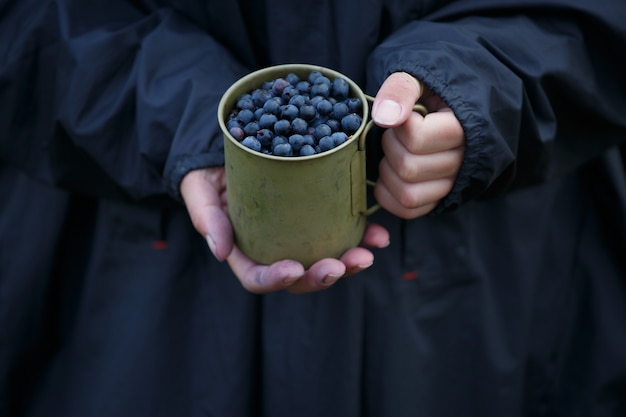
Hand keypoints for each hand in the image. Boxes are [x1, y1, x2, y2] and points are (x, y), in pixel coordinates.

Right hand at [180, 168, 389, 293]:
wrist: (232, 143)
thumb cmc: (209, 170)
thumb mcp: (199, 188)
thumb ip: (206, 217)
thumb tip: (220, 251)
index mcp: (245, 250)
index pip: (258, 277)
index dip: (275, 279)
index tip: (294, 269)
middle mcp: (275, 248)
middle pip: (300, 277)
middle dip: (323, 276)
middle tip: (342, 264)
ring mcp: (299, 235)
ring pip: (326, 259)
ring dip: (350, 261)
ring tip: (369, 252)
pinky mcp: (319, 216)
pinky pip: (343, 231)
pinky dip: (362, 234)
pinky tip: (379, 233)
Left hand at [371, 72, 464, 218]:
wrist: (453, 108)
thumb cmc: (433, 92)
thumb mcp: (420, 78)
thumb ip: (402, 90)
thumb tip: (384, 117)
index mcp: (463, 127)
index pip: (416, 138)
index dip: (399, 126)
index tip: (406, 115)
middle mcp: (463, 161)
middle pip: (409, 167)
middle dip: (390, 147)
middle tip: (396, 133)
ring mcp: (452, 184)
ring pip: (408, 194)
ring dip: (388, 173)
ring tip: (394, 153)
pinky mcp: (439, 198)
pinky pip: (409, 210)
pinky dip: (389, 196)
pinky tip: (389, 175)